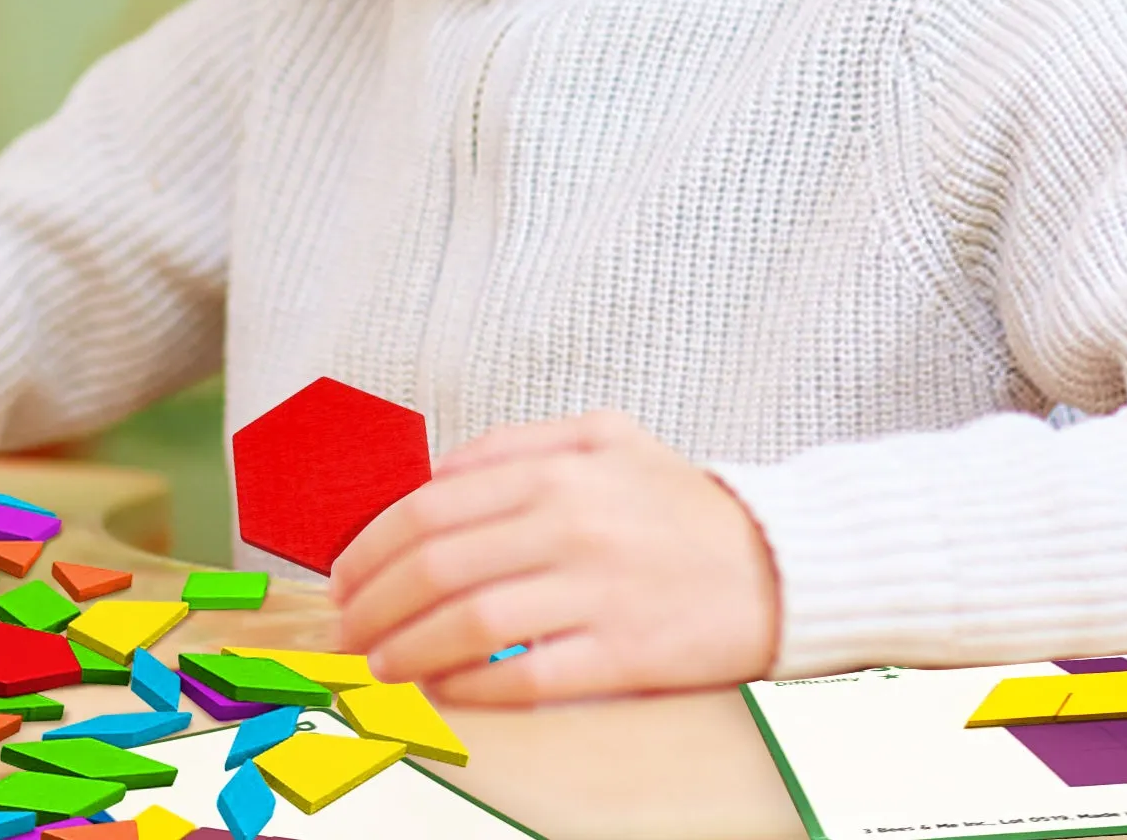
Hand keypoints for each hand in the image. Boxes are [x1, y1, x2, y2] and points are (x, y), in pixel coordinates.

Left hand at [330, 409, 779, 703]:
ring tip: (379, 666)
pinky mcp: (627, 652)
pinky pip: (530, 676)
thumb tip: (435, 473)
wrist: (781, 558)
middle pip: (438, 565)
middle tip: (347, 629)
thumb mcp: (602, 435)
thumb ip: (515, 444)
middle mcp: (569, 523)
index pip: (432, 507)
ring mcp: (598, 590)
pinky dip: (475, 688)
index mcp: (555, 469)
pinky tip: (443, 691)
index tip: (344, 574)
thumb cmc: (678, 501)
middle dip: (375, 603)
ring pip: (472, 623)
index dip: (372, 546)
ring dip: (409, 649)